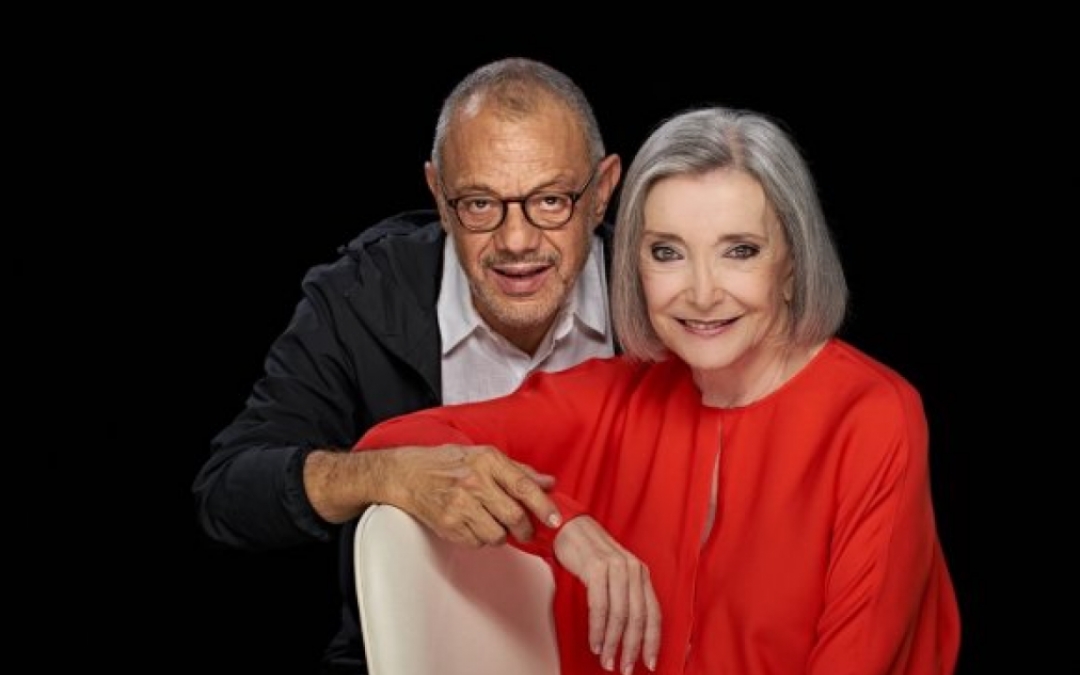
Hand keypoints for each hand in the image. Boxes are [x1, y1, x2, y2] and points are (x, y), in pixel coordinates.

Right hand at [381, 444, 559, 546]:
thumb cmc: (447, 463)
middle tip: (525, 530)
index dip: (543, 506)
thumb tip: (548, 483)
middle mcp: (474, 482)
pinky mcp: (449, 525)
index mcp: (487, 461)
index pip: (523, 486)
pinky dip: (480, 538)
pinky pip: (477, 542)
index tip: (555, 520)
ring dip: (501, 534)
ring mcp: (460, 505)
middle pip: (514, 516)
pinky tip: (472, 523)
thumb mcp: (484, 456)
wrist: (407, 475)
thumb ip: (518, 471)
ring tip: (491, 522)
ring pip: (497, 535)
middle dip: (525, 528)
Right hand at [553, 516, 660, 672]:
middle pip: (638, 618)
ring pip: (620, 615)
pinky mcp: (596, 567)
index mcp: (641, 574)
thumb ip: (625, 597)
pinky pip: (600, 606)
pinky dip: (598, 629)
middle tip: (625, 668)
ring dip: (612, 643)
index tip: (649, 663)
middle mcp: (633, 570)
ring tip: (607, 660)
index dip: (653, 641)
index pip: (654, 613)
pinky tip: (595, 642)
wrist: (571, 527)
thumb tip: (630, 633)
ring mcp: (616, 567)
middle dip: (632, 648)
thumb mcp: (615, 574)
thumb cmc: (591, 555)